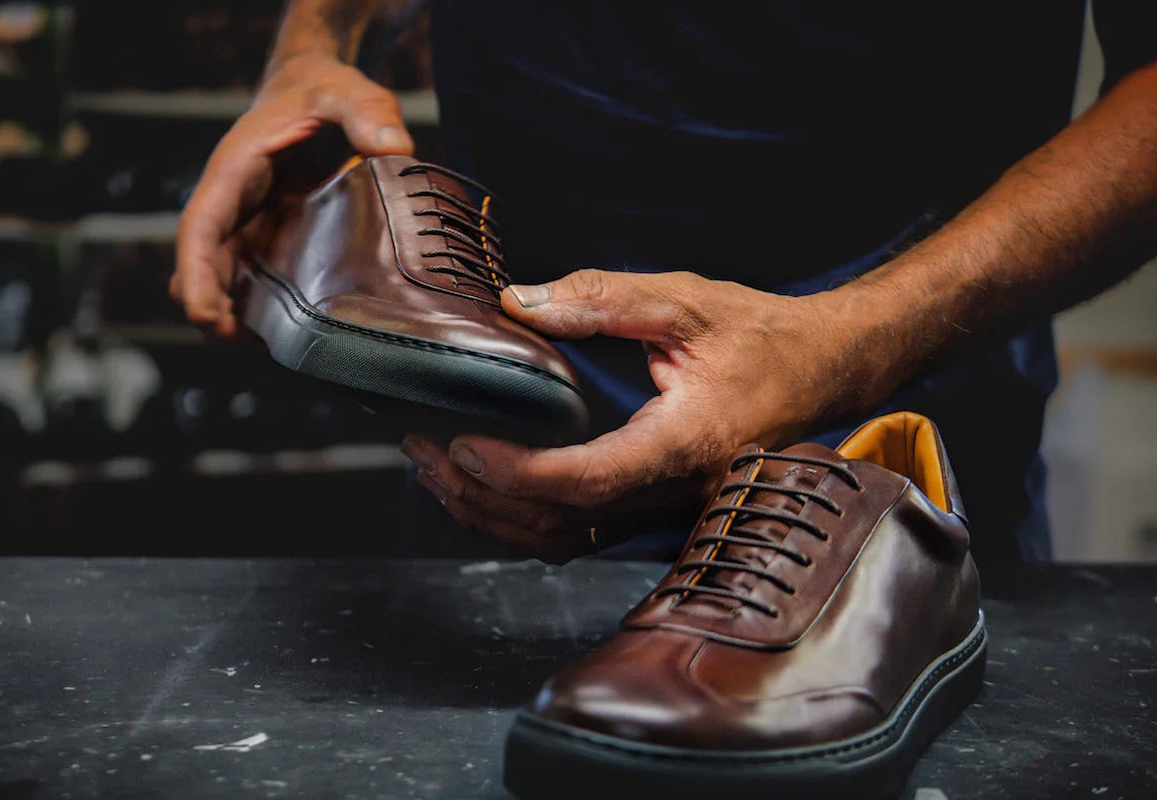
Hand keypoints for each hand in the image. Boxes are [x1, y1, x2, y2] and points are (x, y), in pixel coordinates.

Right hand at [170, 53, 413, 336]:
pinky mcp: (273, 238)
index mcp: (236, 171)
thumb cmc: (324, 90)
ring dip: (237, 314)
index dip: (197, 273)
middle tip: (241, 343)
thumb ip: (368, 113)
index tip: (201, 313)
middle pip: (205, 265)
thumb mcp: (348, 92)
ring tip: (269, 349)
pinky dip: (264, 307)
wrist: (319, 90)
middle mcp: (234, 203)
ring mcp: (252, 225)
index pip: (201, 227)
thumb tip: (395, 147)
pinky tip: (292, 334)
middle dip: (211, 307)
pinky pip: (257, 279)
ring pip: (227, 280)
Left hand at [401, 269, 870, 563]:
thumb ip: (600, 299)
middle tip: (426, 452)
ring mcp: (671, 512)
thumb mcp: (684, 300)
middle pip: (561, 524)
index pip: (587, 480)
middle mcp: (677, 493)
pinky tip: (491, 490)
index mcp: (685, 442)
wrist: (824, 370)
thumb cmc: (763, 335)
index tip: (462, 443)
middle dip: (483, 496)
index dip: (516, 472)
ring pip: (568, 542)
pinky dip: (528, 520)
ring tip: (440, 473)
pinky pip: (585, 536)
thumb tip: (518, 302)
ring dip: (496, 516)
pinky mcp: (662, 512)